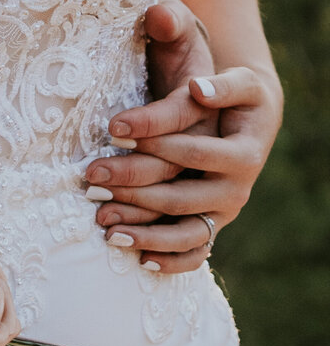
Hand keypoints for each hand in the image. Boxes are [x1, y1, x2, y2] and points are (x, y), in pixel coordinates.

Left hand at [88, 64, 281, 272]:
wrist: (253, 126)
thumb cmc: (242, 99)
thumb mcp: (243, 84)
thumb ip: (223, 86)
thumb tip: (198, 88)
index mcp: (243, 157)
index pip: (192, 152)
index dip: (153, 142)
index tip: (113, 130)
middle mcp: (236, 192)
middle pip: (179, 198)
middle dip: (133, 190)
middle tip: (92, 179)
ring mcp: (223, 213)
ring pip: (185, 234)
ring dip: (145, 235)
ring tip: (105, 227)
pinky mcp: (212, 225)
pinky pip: (193, 252)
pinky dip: (169, 261)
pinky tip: (139, 261)